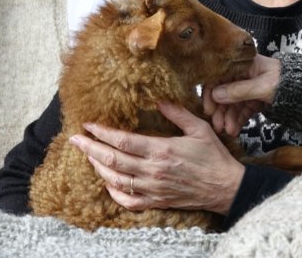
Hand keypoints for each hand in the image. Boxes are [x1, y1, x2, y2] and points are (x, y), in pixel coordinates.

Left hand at [69, 101, 243, 214]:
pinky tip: (108, 182)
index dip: (102, 133)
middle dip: (90, 148)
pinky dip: (113, 192)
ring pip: (115, 180)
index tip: (89, 125)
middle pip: (112, 160)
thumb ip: (177, 113)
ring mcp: (152, 188)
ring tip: (88, 156)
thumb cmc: (214, 156)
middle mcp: (153, 170)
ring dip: (98, 167)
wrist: (225, 187)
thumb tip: (158, 99)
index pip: (123, 141)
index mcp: (162, 150)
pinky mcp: (156, 201)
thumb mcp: (199, 129)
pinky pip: (127, 200)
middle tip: (75, 139)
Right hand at [206, 54, 280, 135]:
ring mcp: (247, 89)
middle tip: (217, 125)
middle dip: (219, 110)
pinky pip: (241, 111)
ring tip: (227, 131)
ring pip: (231, 104)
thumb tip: (216, 94)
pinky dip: (237, 120)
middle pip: (223, 93)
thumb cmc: (286, 82)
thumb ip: (240, 90)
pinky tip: (234, 130)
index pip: (218, 77)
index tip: (209, 109)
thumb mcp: (263, 86)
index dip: (211, 93)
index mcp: (243, 65)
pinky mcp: (253, 100)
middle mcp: (242, 76)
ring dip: (227, 118)